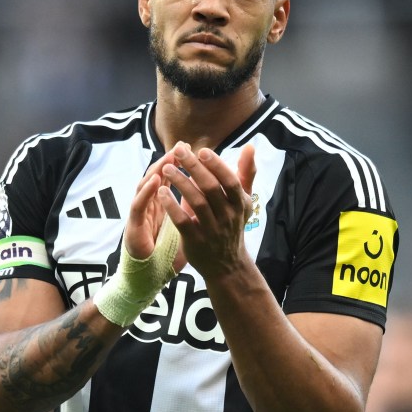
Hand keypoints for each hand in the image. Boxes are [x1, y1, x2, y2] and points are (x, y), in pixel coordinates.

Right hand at [123, 151, 185, 273]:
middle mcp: (150, 204)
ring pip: (145, 184)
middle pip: (157, 175)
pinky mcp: (133, 224)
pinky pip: (138, 205)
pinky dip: (145, 191)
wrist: (151, 275)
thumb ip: (194, 207)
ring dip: (156, 169)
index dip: (182, 163)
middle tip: (182, 147)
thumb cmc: (166, 250)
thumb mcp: (186, 225)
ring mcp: (140, 213)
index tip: (197, 150)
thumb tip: (212, 191)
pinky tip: (155, 182)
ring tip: (169, 158)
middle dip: (170, 160)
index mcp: (162, 203)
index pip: (171, 177)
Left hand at [158, 143, 256, 279]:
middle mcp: (228, 216)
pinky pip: (182, 221)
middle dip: (194, 168)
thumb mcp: (243, 201)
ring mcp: (212, 230)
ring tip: (167, 168)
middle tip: (178, 151)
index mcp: (240, 204)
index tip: (202, 150)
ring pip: (196, 202)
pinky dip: (172, 206)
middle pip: (211, 188)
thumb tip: (249, 146)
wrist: (227, 265)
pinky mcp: (195, 241)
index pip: (230, 181)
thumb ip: (245, 173)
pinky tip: (161, 192)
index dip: (217, 165)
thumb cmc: (232, 224)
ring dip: (181, 183)